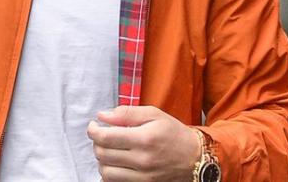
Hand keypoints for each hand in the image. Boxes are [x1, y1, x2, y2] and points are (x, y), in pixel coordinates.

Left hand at [87, 105, 201, 181]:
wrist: (194, 158)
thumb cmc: (173, 133)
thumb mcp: (155, 115)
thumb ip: (127, 113)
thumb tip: (102, 116)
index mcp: (145, 138)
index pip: (106, 138)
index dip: (93, 131)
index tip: (94, 126)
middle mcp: (142, 160)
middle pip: (102, 155)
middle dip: (96, 143)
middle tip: (103, 136)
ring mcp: (142, 176)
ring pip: (105, 172)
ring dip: (102, 160)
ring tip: (109, 151)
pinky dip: (109, 174)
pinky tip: (115, 164)